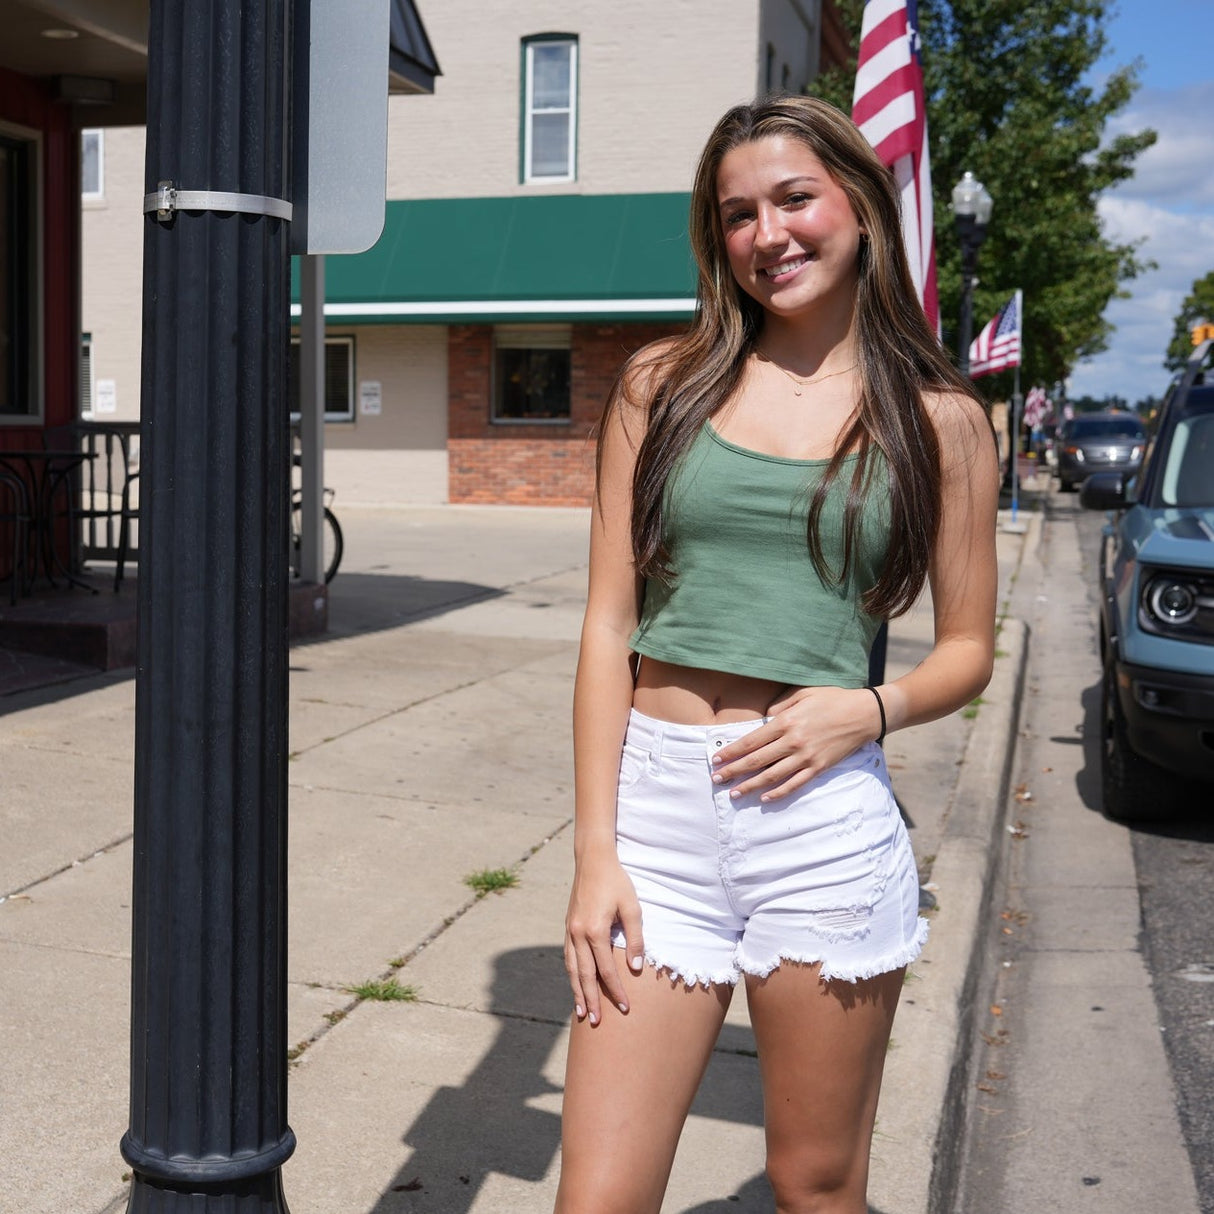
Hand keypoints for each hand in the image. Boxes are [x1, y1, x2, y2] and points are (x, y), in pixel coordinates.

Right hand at [564, 850, 643, 1025]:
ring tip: (581, 1012)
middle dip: (591, 1000)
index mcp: (595, 931)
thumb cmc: (616, 882)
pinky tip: (575, 984)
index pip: (607, 970)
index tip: (625, 1008)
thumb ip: (635, 939)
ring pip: (571, 969)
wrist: (593, 860)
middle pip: (584, 975)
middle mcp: (578, 934)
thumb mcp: (632, 908)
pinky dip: (571, 974)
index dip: (617, 991)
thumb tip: (635, 969)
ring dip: (577, 991)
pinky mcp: (568, 926)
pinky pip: (568, 957)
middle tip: (596, 1022)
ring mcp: (570, 930)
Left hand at [709, 685, 882, 801]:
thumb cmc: (833, 699)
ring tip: (734, 794)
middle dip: (734, 771)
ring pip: (772, 776)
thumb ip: (780, 705)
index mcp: (786, 721)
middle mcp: (793, 741)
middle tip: (716, 779)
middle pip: (757, 760)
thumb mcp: (803, 694)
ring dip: (750, 786)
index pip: (752, 740)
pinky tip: (764, 797)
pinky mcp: (819, 767)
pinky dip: (779, 792)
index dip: (732, 751)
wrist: (864, 713)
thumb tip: (763, 718)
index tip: (716, 759)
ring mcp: (806, 757)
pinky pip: (795, 783)